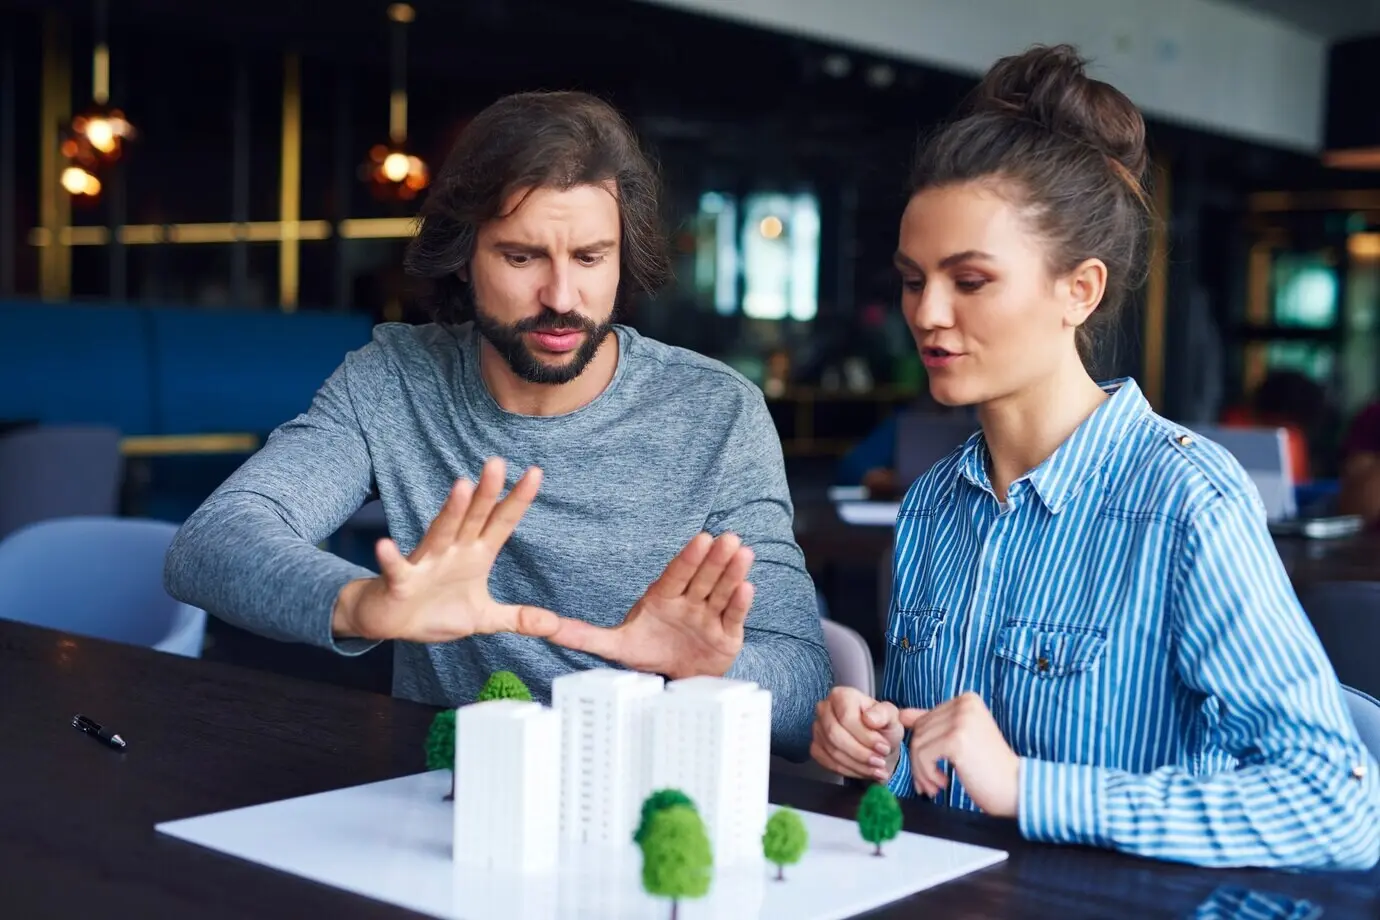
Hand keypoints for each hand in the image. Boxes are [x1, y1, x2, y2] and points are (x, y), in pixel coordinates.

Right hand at [332, 458, 560, 643]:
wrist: (392, 621)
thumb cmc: (437, 609)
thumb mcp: (484, 619)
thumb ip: (519, 618)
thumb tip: (554, 626)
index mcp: (476, 555)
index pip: (501, 522)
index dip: (518, 500)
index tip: (536, 472)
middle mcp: (453, 551)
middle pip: (474, 517)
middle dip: (486, 492)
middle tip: (498, 463)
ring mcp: (426, 564)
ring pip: (441, 532)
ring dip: (451, 511)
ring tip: (462, 486)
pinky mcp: (400, 581)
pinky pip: (396, 568)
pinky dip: (390, 558)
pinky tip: (385, 545)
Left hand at [543, 532, 754, 678]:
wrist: (676, 678)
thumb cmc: (647, 652)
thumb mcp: (614, 646)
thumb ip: (583, 635)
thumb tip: (544, 628)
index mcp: (663, 596)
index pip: (677, 574)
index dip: (689, 558)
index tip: (701, 539)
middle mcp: (689, 601)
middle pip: (703, 576)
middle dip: (715, 559)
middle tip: (728, 538)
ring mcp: (708, 616)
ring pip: (721, 591)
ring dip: (732, 573)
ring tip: (743, 553)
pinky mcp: (726, 634)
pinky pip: (733, 616)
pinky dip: (740, 603)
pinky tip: (747, 587)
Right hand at [809, 687, 905, 781]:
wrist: (877, 744)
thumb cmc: (883, 727)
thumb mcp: (891, 717)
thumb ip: (884, 714)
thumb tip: (869, 719)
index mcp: (842, 695)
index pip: (846, 717)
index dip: (865, 736)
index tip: (884, 747)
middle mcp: (825, 708)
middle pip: (835, 735)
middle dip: (860, 753)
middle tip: (880, 762)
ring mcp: (817, 728)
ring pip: (832, 752)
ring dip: (857, 765)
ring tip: (876, 769)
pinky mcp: (816, 746)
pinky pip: (828, 763)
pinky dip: (849, 770)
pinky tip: (864, 771)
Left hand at [898, 692, 1020, 817]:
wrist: (1016, 788)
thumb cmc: (989, 767)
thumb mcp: (960, 738)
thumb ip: (934, 723)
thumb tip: (901, 713)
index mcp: (966, 700)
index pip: (924, 720)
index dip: (922, 748)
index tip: (929, 769)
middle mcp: (964, 704)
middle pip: (919, 731)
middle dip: (919, 762)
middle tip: (931, 783)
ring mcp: (961, 720)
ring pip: (917, 744)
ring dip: (922, 772)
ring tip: (937, 786)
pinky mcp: (956, 739)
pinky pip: (923, 756)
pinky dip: (927, 775)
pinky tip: (943, 783)